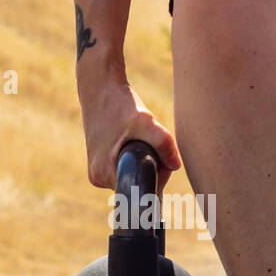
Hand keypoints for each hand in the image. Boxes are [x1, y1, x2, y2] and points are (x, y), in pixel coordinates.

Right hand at [79, 76, 181, 190]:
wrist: (100, 87)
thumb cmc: (119, 104)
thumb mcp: (144, 121)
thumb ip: (163, 143)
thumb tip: (176, 165)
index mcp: (103, 174)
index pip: (141, 189)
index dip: (157, 176)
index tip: (160, 156)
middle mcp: (98, 178)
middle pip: (138, 183)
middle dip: (153, 166)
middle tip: (151, 139)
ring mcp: (99, 171)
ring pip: (135, 175)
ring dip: (145, 160)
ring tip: (139, 135)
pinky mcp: (102, 163)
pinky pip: (127, 167)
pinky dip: (137, 156)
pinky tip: (132, 137)